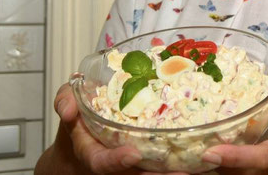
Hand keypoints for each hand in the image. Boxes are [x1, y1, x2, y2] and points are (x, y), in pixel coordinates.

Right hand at [53, 83, 188, 174]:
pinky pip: (164, 162)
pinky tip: (202, 157)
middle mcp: (116, 161)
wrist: (83, 137)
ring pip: (154, 172)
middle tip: (180, 171)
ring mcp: (134, 163)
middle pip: (137, 174)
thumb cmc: (78, 118)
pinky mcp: (149, 157)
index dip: (117, 161)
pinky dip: (181, 161)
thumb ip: (65, 100)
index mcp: (93, 152)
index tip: (133, 154)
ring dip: (173, 172)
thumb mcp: (68, 101)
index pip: (103, 163)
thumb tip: (68, 108)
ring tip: (196, 168)